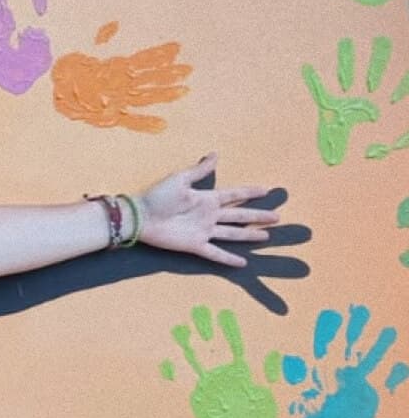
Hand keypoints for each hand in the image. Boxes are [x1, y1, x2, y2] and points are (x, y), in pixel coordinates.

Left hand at [137, 153, 275, 266]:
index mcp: (207, 198)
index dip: (250, 192)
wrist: (140, 216)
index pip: (234, 194)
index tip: (267, 190)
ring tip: (267, 236)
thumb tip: (216, 154)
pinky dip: (229, 259)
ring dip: (249, 235)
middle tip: (277, 217)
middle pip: (239, 215)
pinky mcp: (195, 245)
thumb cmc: (157, 196)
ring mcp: (204, 231)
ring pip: (233, 234)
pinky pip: (215, 253)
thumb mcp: (180, 179)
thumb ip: (200, 170)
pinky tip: (243, 263)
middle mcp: (209, 215)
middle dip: (258, 216)